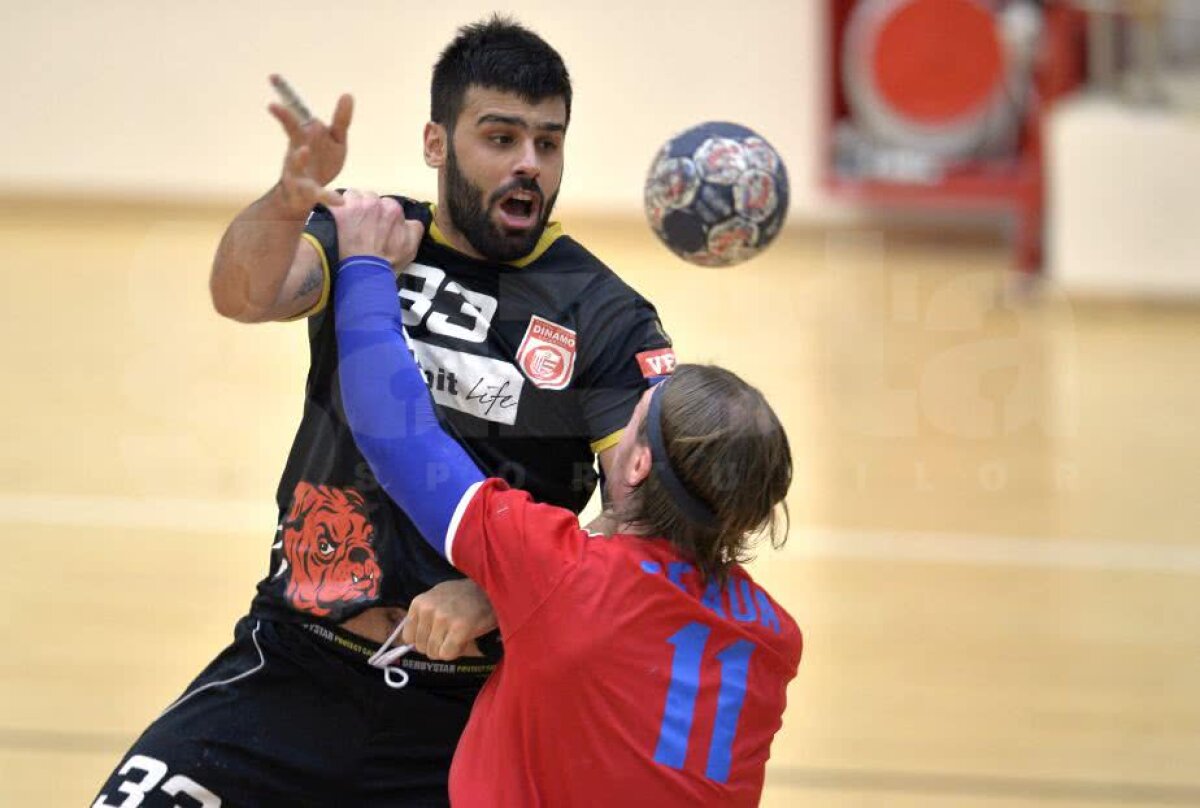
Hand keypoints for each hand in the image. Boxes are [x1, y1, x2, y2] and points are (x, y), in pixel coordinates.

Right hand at [267, 74, 352, 215]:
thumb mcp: (336, 141)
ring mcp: (298, 171)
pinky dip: (328, 197)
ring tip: (303, 151)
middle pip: (291, 132)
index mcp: (304, 134)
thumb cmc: (321, 162)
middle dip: (284, 119)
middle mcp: (296, 149)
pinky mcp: (307, 192)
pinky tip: (340, 202)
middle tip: (273, 105)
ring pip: (294, 163)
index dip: (285, 94)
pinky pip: (317, 194)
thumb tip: (348, 94)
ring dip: (298, 157)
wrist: (306, 196)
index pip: (295, 111)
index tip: (273, 75)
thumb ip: (341, 120)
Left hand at [329, 189, 424, 267]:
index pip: (385, 203)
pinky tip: (335, 221)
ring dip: (349, 205)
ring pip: (350, 196)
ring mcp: (354, 205)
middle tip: (362, 225)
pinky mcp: (337, 211)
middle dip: (365, 208)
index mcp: (393, 209)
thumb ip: (413, 228)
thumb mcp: (410, 248)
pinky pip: (333, 202)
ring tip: (347, 222)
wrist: (364, 274)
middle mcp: (374, 202)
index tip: (376, 226)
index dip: (380, 215)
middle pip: (367, 197)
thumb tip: (409, 220)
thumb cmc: (387, 263)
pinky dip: (334, 210)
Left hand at [401, 579, 497, 660]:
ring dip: (447, 649)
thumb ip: (423, 616)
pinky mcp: (459, 629)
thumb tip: (410, 641)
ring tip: (459, 634)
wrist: (491, 591)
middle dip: (436, 645)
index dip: (423, 639)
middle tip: (451, 633)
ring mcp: (443, 619)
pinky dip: (456, 651)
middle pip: (421, 647)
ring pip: (434, 652)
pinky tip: (465, 638)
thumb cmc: (464, 596)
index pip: (408, 637)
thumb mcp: (437, 597)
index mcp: (419, 602)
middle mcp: (428, 610)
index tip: (436, 634)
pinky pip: (447, 654)